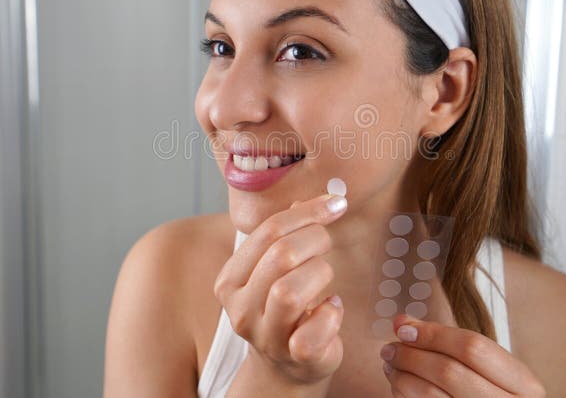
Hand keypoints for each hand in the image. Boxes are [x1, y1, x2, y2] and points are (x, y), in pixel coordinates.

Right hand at [213, 192, 348, 385]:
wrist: (287, 366)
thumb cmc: (285, 309)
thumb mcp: (278, 268)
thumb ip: (288, 234)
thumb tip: (314, 199)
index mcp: (230, 279)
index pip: (267, 231)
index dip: (307, 212)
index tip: (335, 204)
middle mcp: (240, 309)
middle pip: (280, 255)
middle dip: (315, 239)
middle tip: (328, 243)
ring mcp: (265, 336)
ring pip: (290, 292)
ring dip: (320, 274)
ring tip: (324, 280)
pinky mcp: (293, 357)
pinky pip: (314, 330)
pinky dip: (331, 313)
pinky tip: (331, 308)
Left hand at [380, 314, 545, 396]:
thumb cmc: (496, 394)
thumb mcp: (490, 368)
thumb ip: (449, 342)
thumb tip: (403, 322)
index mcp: (524, 384)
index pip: (472, 348)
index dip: (433, 335)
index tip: (404, 328)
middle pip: (448, 372)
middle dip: (411, 355)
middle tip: (390, 348)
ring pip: (429, 395)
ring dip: (401, 375)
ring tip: (392, 365)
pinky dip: (403, 394)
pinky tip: (400, 384)